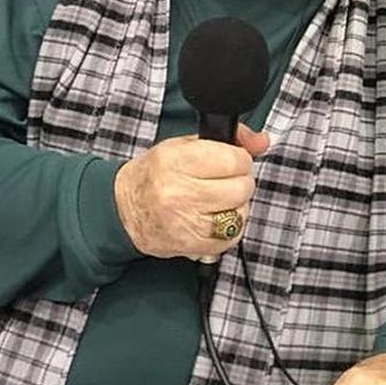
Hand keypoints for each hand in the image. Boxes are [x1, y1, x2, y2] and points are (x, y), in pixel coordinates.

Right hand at [114, 124, 268, 259]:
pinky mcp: (191, 244)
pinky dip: (229, 227)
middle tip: (222, 182)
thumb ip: (229, 140)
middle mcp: (179, 192)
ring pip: (240, 212)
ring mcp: (185, 221)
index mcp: (176, 161)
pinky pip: (232, 236)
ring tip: (215, 200)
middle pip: (242, 187)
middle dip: (239, 182)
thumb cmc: (156, 175)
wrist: (123, 210)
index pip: (235, 159)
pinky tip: (213, 218)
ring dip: (235, 206)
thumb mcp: (185, 145)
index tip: (229, 161)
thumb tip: (262, 141)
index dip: (238, 159)